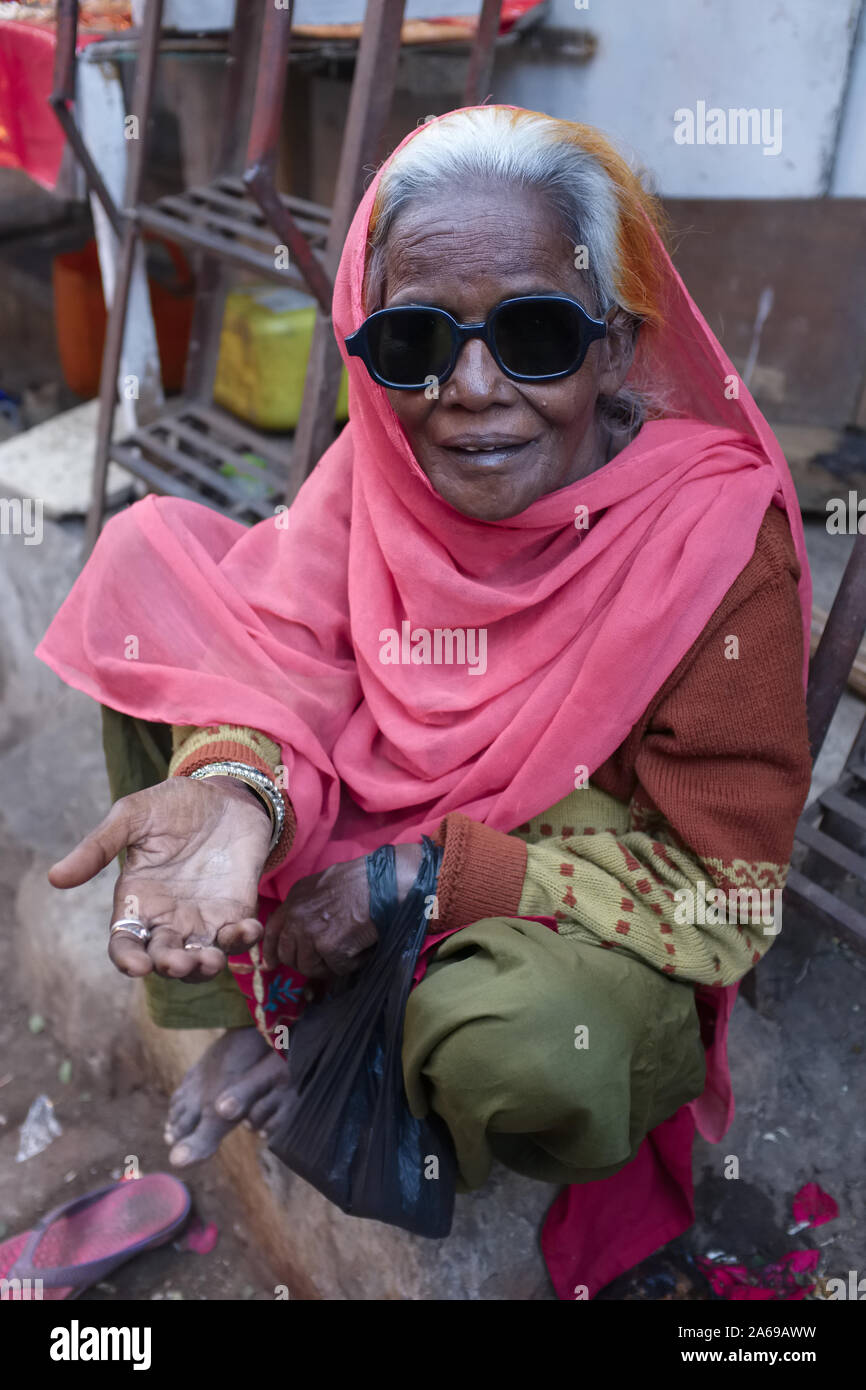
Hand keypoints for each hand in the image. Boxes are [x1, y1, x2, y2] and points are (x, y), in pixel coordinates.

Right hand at [48, 776, 271, 981]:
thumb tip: (55, 877)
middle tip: (179, 961)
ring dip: (205, 967)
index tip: (137, 966)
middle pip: (164, 958)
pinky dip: (242, 941)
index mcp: (138, 900)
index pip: (126, 942)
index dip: (128, 959)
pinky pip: (237, 938)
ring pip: (200, 959)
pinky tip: (245, 929)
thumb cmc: (173, 805)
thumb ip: (98, 846)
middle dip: (171, 966)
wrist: (225, 792)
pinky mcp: (235, 910)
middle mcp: (168, 917)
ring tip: (210, 959)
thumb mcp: (132, 816)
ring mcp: (204, 917)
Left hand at [262, 843, 421, 977]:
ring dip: (330, 964)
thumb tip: (302, 933)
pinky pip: (336, 969)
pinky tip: (362, 948)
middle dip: (305, 962)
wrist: (384, 882)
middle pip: (288, 955)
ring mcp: (310, 933)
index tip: (271, 964)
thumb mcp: (324, 885)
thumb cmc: (363, 880)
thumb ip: (308, 907)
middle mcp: (297, 916)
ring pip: (310, 967)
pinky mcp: (330, 948)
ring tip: (350, 948)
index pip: (272, 930)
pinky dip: (351, 963)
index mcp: (295, 898)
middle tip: (325, 960)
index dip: (271, 950)